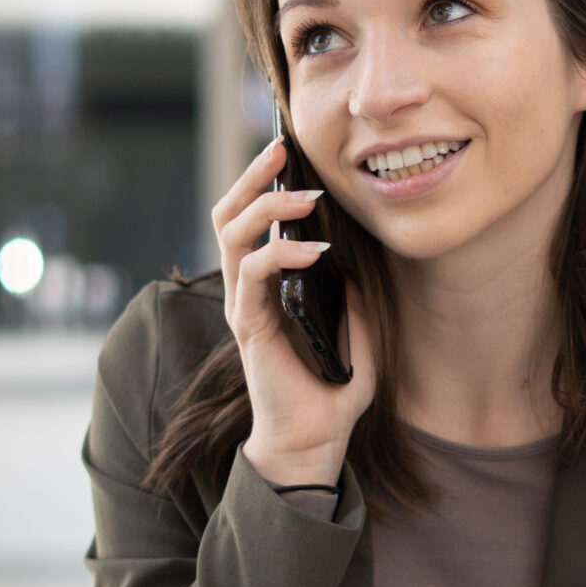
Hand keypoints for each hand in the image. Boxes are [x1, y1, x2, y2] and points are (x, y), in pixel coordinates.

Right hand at [212, 139, 377, 485]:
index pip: (249, 219)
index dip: (261, 181)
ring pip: (231, 235)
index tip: (286, 150)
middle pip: (228, 215)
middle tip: (279, 148)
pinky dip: (279, 253)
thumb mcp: (357, 327)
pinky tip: (311, 249)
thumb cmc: (332, 386)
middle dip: (251, 177)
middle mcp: (247, 290)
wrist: (316, 438)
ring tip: (304, 195)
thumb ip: (353, 292)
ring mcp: (244, 306)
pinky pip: (253, 274)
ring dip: (265, 206)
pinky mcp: (250, 327)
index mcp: (265, 284)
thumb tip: (354, 256)